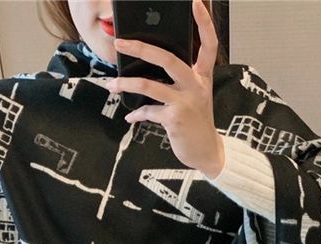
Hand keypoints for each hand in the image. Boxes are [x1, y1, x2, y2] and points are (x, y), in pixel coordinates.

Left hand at [105, 0, 224, 178]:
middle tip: (121, 42)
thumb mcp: (194, 97)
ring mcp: (185, 102)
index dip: (204, 23)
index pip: (209, 45)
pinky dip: (137, 114)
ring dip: (126, 85)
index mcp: (203, 77)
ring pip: (149, 85)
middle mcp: (196, 86)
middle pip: (168, 59)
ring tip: (111, 85)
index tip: (195, 3)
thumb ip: (179, 82)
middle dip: (141, 48)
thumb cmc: (197, 122)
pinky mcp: (175, 119)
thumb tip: (148, 72)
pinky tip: (130, 116)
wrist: (207, 152)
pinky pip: (148, 111)